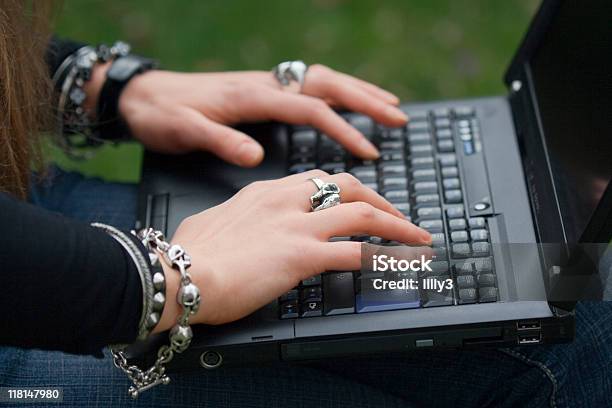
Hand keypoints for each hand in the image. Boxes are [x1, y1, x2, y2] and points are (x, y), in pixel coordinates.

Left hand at [116, 65, 406, 165]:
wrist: (139, 94)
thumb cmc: (161, 115)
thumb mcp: (183, 131)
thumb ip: (220, 140)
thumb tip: (255, 156)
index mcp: (252, 95)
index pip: (309, 108)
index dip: (342, 128)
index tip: (368, 151)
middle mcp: (264, 84)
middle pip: (326, 84)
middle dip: (365, 99)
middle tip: (399, 116)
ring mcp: (265, 85)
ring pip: (322, 80)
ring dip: (357, 91)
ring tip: (389, 105)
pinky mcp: (262, 91)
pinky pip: (309, 87)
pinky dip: (335, 94)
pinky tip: (345, 104)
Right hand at [154, 170, 430, 329]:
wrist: (177, 273)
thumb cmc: (188, 253)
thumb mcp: (215, 222)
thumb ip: (238, 218)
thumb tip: (244, 229)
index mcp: (266, 191)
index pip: (317, 181)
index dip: (346, 189)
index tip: (359, 200)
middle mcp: (286, 201)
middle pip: (348, 186)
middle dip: (380, 198)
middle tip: (398, 214)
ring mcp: (296, 226)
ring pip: (362, 215)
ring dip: (396, 226)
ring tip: (417, 237)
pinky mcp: (301, 255)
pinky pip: (356, 253)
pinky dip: (383, 258)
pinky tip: (398, 264)